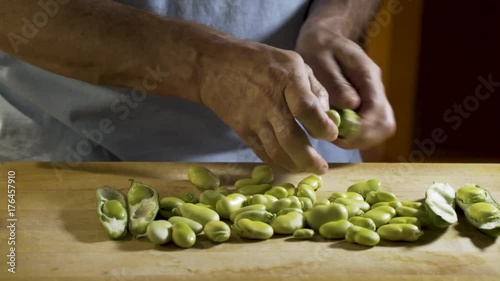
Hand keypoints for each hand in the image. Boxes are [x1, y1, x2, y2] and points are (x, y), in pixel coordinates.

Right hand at [199, 41, 338, 173]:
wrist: (214, 67)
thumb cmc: (260, 61)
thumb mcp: (293, 62)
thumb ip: (315, 88)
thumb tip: (328, 116)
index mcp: (286, 80)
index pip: (307, 109)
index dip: (322, 126)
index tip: (331, 134)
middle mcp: (270, 102)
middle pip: (290, 138)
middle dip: (309, 159)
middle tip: (322, 168)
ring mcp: (253, 119)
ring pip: (276, 151)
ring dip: (295, 165)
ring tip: (308, 168)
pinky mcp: (242, 130)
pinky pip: (261, 152)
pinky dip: (277, 161)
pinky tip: (289, 162)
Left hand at [296, 28, 395, 149]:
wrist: (324, 40)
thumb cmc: (319, 48)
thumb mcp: (320, 59)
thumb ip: (335, 82)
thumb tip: (351, 105)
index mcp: (368, 75)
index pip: (377, 111)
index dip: (359, 129)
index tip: (335, 132)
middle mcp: (376, 89)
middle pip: (385, 125)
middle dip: (360, 138)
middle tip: (333, 136)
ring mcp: (374, 99)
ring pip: (380, 131)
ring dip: (357, 139)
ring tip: (332, 132)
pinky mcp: (367, 107)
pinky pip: (370, 130)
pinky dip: (354, 136)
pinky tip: (335, 129)